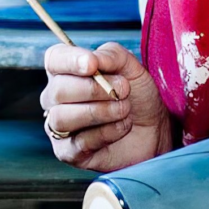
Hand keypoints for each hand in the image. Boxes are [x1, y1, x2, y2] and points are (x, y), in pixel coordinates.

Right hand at [41, 41, 171, 171]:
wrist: (154, 126)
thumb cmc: (137, 94)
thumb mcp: (130, 65)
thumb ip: (111, 55)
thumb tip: (92, 59)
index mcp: (67, 71)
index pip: (54, 59)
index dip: (70, 61)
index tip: (92, 64)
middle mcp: (56, 98)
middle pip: (58, 90)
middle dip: (94, 89)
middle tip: (123, 89)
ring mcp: (59, 126)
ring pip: (63, 117)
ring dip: (101, 111)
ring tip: (124, 108)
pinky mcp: (69, 153)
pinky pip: (79, 142)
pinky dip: (107, 132)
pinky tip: (122, 126)